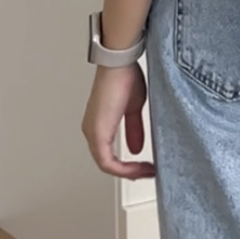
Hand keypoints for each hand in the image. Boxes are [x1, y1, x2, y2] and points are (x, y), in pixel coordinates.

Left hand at [83, 62, 154, 179]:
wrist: (120, 65)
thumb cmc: (124, 77)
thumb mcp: (134, 109)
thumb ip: (133, 130)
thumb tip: (136, 148)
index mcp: (98, 125)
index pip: (109, 155)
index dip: (128, 166)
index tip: (146, 167)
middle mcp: (91, 130)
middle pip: (107, 163)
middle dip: (130, 172)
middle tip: (148, 174)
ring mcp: (92, 132)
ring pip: (106, 165)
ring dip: (128, 172)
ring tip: (147, 173)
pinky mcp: (97, 133)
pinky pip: (106, 162)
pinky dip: (124, 169)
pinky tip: (139, 168)